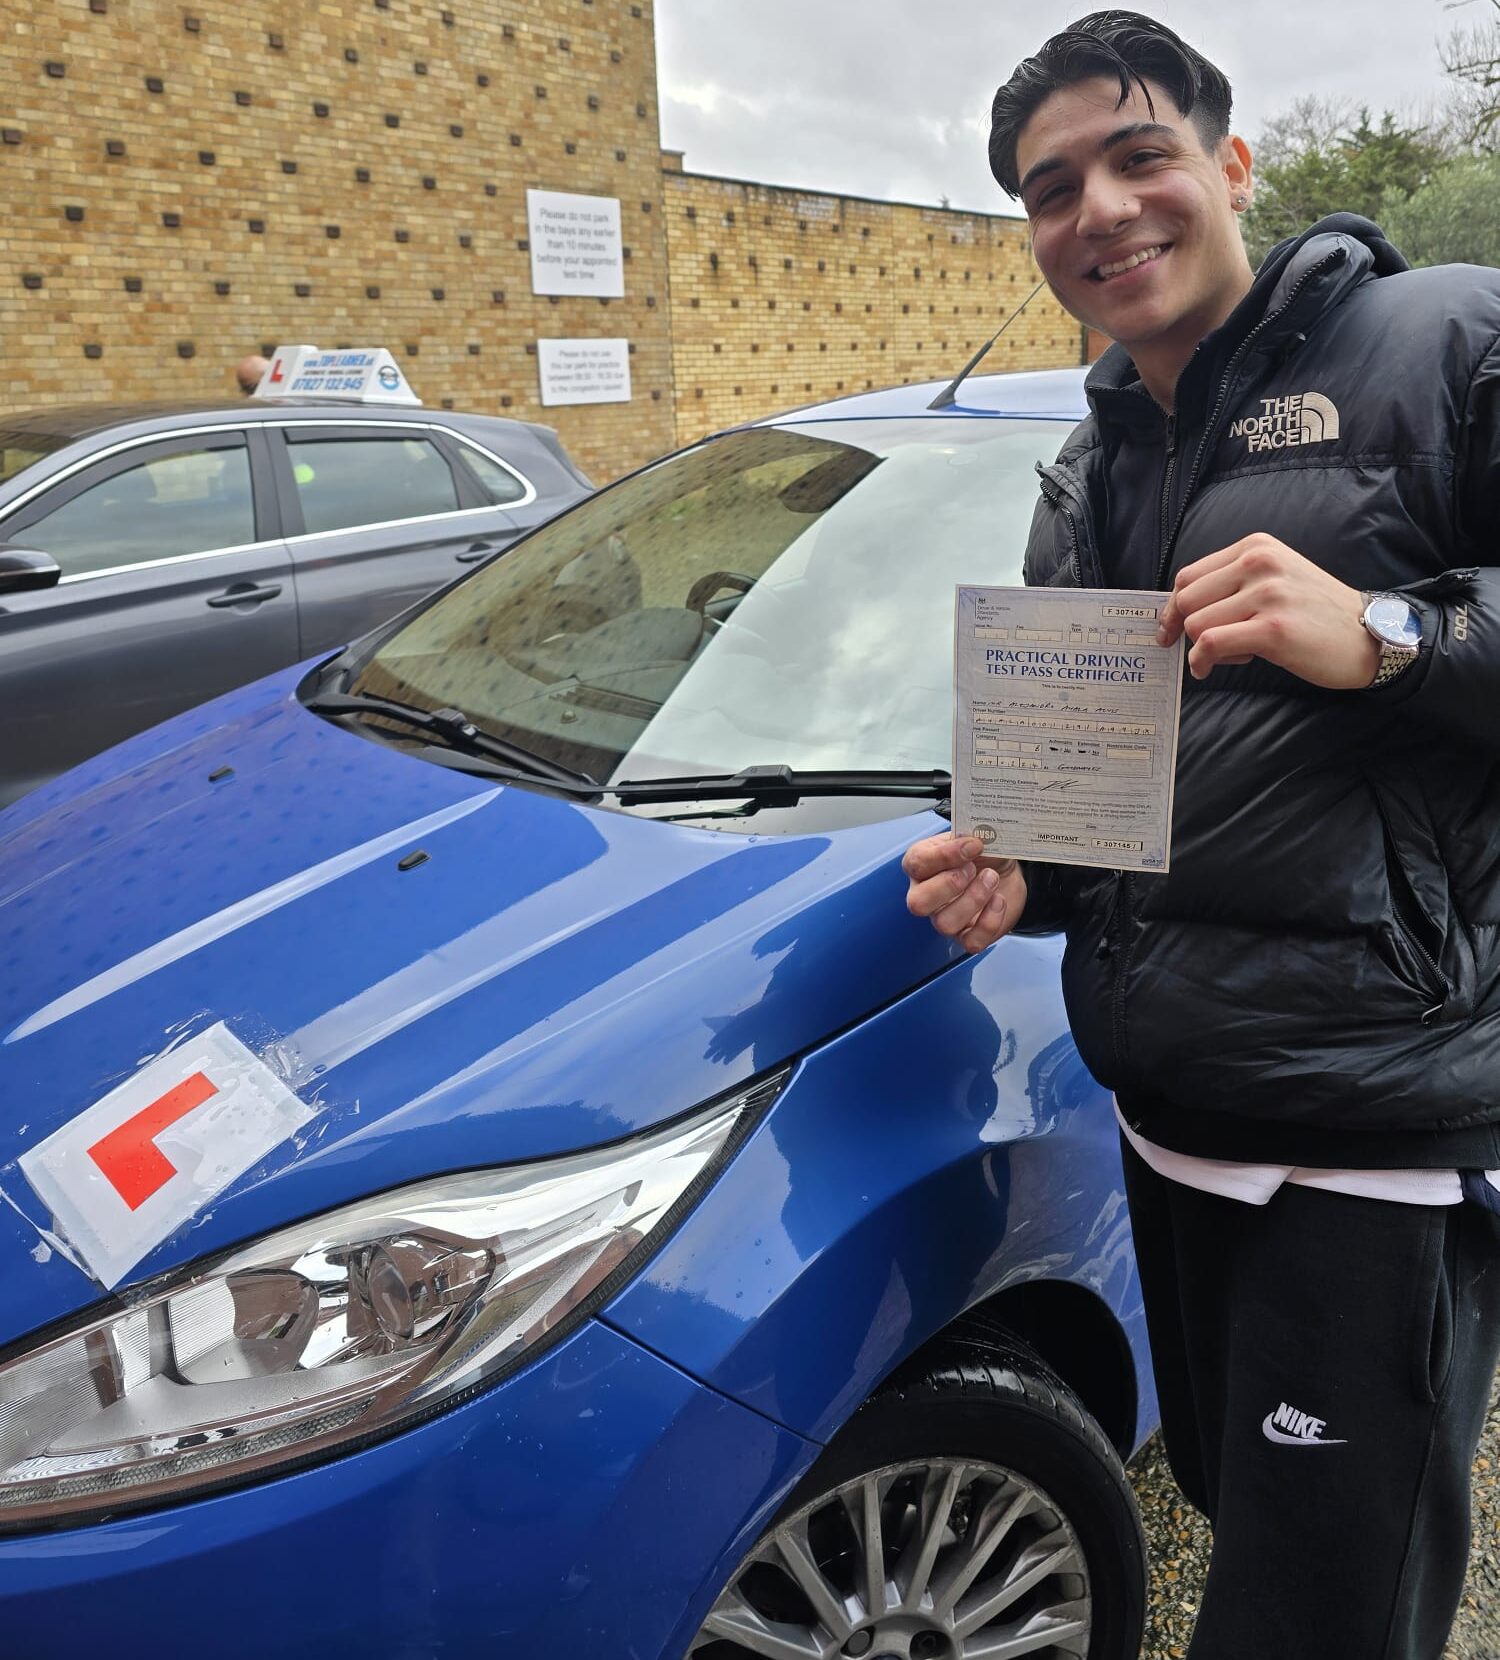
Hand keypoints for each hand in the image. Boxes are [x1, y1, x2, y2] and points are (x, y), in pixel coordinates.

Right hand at [902, 832, 1027, 952]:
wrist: (1005, 871)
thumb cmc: (982, 853)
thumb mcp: (977, 836)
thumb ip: (973, 834)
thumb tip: (974, 840)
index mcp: (922, 864)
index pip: (917, 863)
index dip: (945, 856)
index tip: (973, 845)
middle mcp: (926, 894)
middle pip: (918, 903)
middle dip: (949, 885)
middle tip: (972, 869)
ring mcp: (944, 917)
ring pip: (944, 924)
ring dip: (974, 900)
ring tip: (991, 878)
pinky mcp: (966, 935)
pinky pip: (971, 942)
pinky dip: (990, 921)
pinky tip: (999, 901)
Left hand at [1156, 534, 1381, 687]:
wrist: (1367, 635)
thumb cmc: (1316, 613)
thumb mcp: (1275, 578)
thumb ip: (1233, 583)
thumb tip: (1180, 609)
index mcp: (1256, 548)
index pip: (1189, 575)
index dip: (1173, 606)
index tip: (1169, 628)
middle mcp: (1259, 563)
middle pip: (1187, 599)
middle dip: (1182, 628)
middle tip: (1196, 647)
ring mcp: (1267, 594)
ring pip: (1196, 623)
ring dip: (1201, 647)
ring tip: (1230, 654)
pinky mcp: (1272, 629)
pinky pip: (1210, 644)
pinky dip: (1200, 661)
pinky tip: (1207, 669)